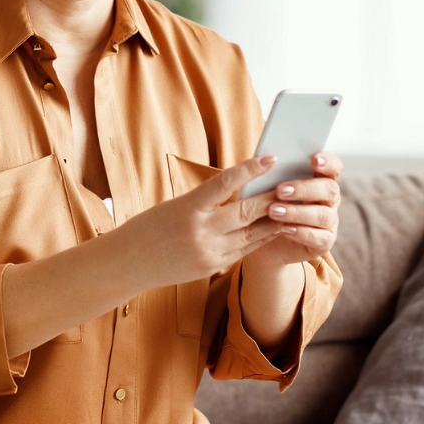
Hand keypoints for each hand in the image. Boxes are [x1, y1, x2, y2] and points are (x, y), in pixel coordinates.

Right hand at [117, 155, 286, 289]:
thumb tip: (239, 188)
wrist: (128, 263)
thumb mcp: (174, 205)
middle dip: (273, 197)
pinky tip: (275, 227)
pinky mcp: (213, 266)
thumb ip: (206, 200)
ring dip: (275, 219)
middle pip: (246, 212)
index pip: (224, 184)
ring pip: (252, 234)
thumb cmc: (148, 227)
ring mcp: (209, 253)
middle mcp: (201, 232)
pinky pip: (244, 250)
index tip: (270, 157)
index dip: (250, 169)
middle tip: (294, 182)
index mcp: (187, 209)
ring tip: (295, 205)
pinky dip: (261, 237)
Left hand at [242, 151, 340, 267]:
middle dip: (305, 189)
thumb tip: (263, 161)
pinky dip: (301, 232)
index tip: (314, 159)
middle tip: (280, 190)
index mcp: (320, 180)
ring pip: (322, 214)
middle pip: (329, 189)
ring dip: (297, 212)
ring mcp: (329, 222)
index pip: (333, 167)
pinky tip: (283, 229)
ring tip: (273, 211)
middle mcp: (329, 200)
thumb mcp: (267, 189)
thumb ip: (273, 175)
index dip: (328, 162)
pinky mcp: (325, 242)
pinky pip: (319, 238)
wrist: (261, 240)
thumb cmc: (265, 206)